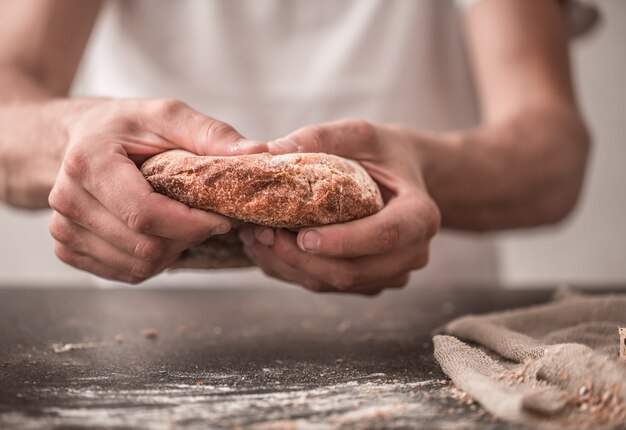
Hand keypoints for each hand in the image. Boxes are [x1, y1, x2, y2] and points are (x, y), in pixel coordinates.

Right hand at [49, 99, 266, 282]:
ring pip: (137, 266)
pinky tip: (161, 235)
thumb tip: (256, 152)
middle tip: (208, 220)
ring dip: (174, 252)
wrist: (72, 140)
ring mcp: (63, 229)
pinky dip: (153, 261)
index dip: (192, 224)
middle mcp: (67, 200)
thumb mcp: (165, 116)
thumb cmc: (123, 127)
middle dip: (189, 238)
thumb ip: (209, 133)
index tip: (222, 219)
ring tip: (184, 224)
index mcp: (89, 163)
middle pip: (145, 246)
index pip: (145, 214)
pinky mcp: (68, 249)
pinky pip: (124, 273)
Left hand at [239, 119, 439, 294]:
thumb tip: (275, 150)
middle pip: (354, 271)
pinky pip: (329, 287)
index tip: (303, 236)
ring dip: (291, 267)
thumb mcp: (361, 135)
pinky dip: (294, 271)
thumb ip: (324, 137)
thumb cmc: (383, 153)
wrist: (402, 178)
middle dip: (302, 258)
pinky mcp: (370, 283)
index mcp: (420, 215)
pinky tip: (268, 249)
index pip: (384, 236)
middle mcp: (412, 253)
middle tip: (261, 233)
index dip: (343, 241)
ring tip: (255, 238)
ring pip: (336, 284)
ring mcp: (392, 273)